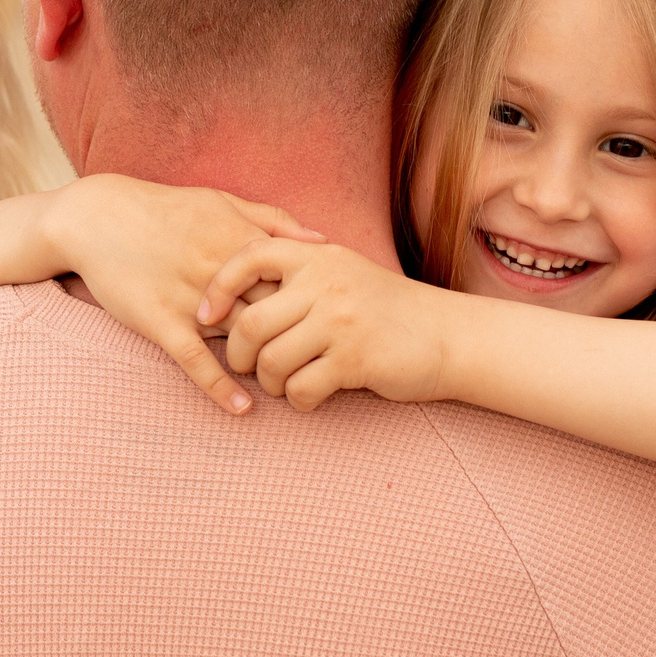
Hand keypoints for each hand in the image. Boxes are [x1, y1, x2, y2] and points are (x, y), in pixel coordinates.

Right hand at [42, 175, 323, 414]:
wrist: (99, 216)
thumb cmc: (167, 210)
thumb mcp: (223, 202)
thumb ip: (274, 220)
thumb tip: (323, 241)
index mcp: (239, 240)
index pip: (295, 279)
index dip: (317, 303)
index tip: (330, 322)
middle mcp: (219, 270)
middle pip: (275, 313)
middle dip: (298, 337)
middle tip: (317, 360)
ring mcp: (189, 298)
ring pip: (241, 339)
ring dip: (266, 364)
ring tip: (288, 385)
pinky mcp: (160, 320)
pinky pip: (194, 359)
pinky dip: (219, 385)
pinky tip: (242, 408)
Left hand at [201, 239, 456, 411]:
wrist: (448, 335)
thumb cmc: (387, 308)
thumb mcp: (345, 272)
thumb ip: (299, 273)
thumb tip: (232, 293)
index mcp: (319, 256)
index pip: (250, 257)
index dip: (218, 287)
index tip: (207, 316)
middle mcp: (327, 283)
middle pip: (250, 322)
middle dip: (238, 353)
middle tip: (248, 366)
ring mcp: (341, 322)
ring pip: (271, 361)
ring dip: (269, 382)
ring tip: (283, 384)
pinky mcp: (355, 360)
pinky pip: (300, 389)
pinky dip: (298, 400)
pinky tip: (310, 397)